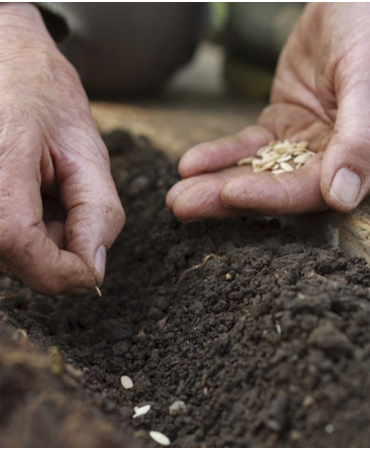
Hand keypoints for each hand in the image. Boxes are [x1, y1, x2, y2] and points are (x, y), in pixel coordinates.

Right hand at [0, 3, 124, 293]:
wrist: (7, 63)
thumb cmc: (47, 100)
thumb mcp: (89, 152)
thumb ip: (98, 213)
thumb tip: (94, 272)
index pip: (18, 241)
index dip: (61, 271)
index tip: (93, 274)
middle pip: (16, 257)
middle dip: (58, 253)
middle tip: (71, 202)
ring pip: (10, 255)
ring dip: (45, 240)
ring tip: (51, 190)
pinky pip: (5, 239)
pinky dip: (31, 232)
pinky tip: (37, 197)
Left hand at [167, 3, 369, 220]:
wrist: (349, 0)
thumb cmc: (367, 28)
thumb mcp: (365, 79)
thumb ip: (358, 139)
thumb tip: (341, 197)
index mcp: (356, 158)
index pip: (308, 190)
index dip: (269, 196)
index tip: (229, 194)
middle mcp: (326, 160)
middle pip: (271, 189)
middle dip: (224, 198)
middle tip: (181, 207)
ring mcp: (299, 145)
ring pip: (253, 171)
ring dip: (212, 184)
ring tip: (175, 197)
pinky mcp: (278, 127)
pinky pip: (245, 146)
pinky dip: (218, 155)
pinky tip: (189, 165)